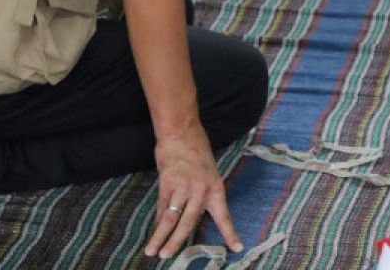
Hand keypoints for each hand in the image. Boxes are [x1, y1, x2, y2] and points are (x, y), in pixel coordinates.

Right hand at [145, 126, 240, 260]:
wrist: (181, 133)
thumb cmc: (195, 152)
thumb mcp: (207, 174)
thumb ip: (201, 194)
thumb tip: (189, 216)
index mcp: (215, 188)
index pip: (224, 216)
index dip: (230, 233)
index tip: (237, 248)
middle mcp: (201, 190)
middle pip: (188, 223)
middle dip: (177, 242)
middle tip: (168, 256)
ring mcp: (184, 187)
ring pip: (171, 218)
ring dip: (160, 237)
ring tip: (153, 251)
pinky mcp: (168, 183)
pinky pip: (161, 207)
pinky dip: (156, 221)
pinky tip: (152, 231)